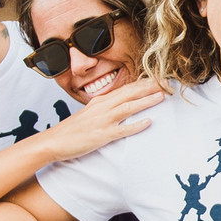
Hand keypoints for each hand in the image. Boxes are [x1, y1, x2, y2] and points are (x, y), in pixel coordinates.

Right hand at [44, 77, 163, 161]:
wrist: (53, 141)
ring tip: (162, 96)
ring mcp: (102, 120)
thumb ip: (105, 109)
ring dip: (146, 101)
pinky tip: (148, 122)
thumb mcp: (90, 114)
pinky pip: (122, 129)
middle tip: (167, 83)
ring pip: (128, 107)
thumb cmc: (72, 130)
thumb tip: (121, 106)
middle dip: (149, 87)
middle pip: (129, 93)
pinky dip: (136, 125)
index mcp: (100, 101)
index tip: (158, 80)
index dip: (143, 83)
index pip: (125, 88)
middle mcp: (102, 107)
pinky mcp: (101, 135)